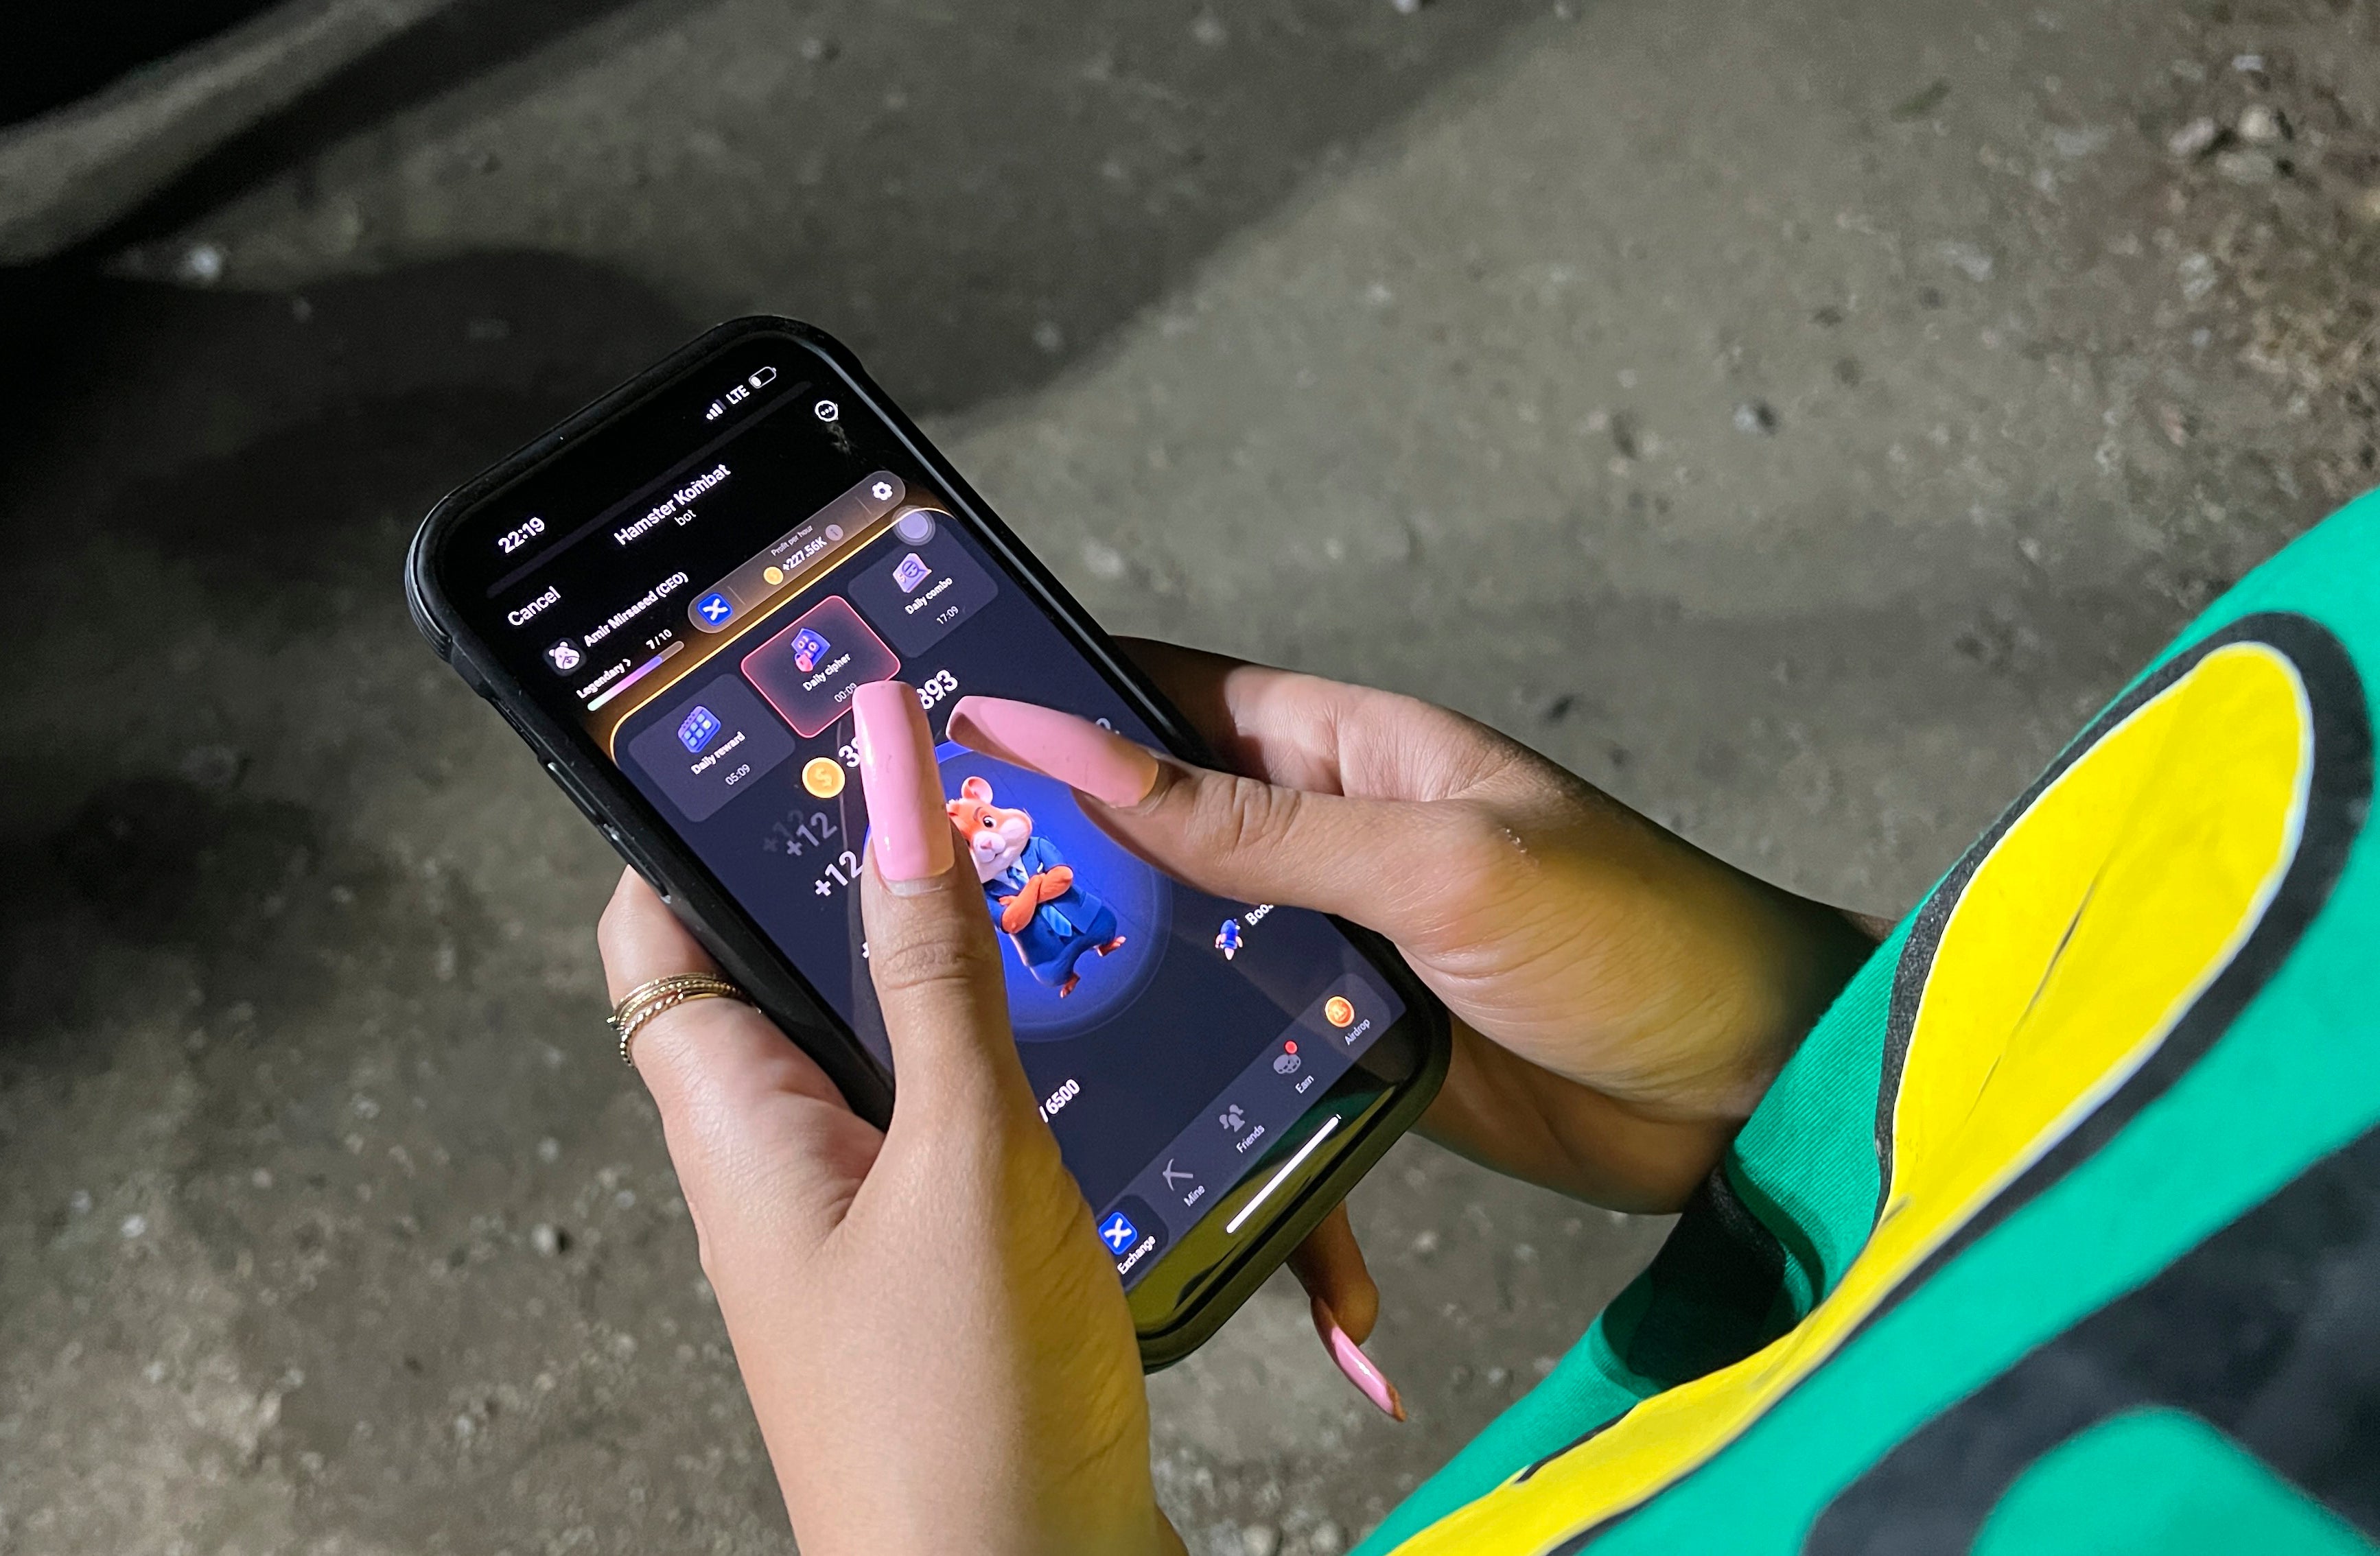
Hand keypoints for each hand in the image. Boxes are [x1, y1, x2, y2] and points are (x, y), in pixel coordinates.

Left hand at [599, 680, 1179, 1555]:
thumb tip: (893, 769)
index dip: (688, 822)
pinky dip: (1009, 1061)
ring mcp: (862, 1219)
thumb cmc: (961, 1416)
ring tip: (1046, 882)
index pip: (657, 934)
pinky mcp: (945, 1264)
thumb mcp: (964, 1154)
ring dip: (951, 966)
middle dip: (855, 874)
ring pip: (884, 1044)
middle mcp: (782, 1166)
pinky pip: (955, 1121)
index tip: (764, 725)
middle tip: (951, 778)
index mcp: (738, 1127)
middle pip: (780, 974)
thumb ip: (934, 965)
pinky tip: (1094, 1035)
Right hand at [945, 652, 1873, 1397]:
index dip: (1058, 709)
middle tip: (942, 923)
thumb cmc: (1634, 938)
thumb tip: (1072, 750)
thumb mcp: (1434, 861)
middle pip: (1158, 842)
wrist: (1758, 1094)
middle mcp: (1333, 841)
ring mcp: (1344, 953)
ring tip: (1020, 1055)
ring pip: (1191, 967)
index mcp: (1351, 751)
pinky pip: (1257, 1075)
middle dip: (1062, 880)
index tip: (938, 739)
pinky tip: (1184, 1183)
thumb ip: (1254, 822)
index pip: (1170, 700)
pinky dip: (1223, 1125)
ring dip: (1127, 1011)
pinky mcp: (1363, 1056)